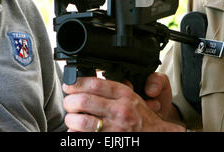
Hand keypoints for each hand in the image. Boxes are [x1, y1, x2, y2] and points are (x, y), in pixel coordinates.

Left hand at [62, 75, 184, 131]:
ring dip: (71, 118)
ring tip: (71, 117)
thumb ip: (112, 88)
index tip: (69, 85)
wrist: (155, 135)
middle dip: (70, 101)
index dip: (76, 83)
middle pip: (84, 101)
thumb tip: (86, 81)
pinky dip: (75, 132)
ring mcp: (114, 128)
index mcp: (124, 95)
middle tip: (68, 102)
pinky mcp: (109, 141)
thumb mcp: (132, 96)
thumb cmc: (141, 116)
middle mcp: (119, 110)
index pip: (95, 84)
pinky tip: (77, 129)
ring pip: (81, 121)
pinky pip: (83, 136)